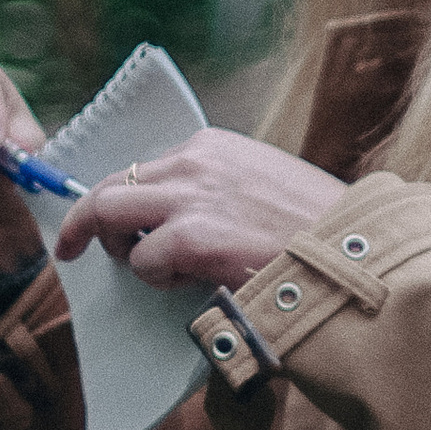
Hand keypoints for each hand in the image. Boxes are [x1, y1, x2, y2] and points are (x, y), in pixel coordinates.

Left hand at [53, 130, 345, 292]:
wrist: (353, 254)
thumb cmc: (321, 232)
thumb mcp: (267, 187)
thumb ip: (221, 191)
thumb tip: (184, 219)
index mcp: (215, 147)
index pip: (144, 167)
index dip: (120, 197)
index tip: (102, 219)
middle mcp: (195, 162)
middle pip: (109, 185)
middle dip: (89, 220)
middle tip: (77, 248)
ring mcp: (190, 197)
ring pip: (109, 214)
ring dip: (121, 248)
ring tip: (157, 271)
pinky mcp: (191, 237)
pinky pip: (142, 261)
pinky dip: (156, 278)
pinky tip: (193, 282)